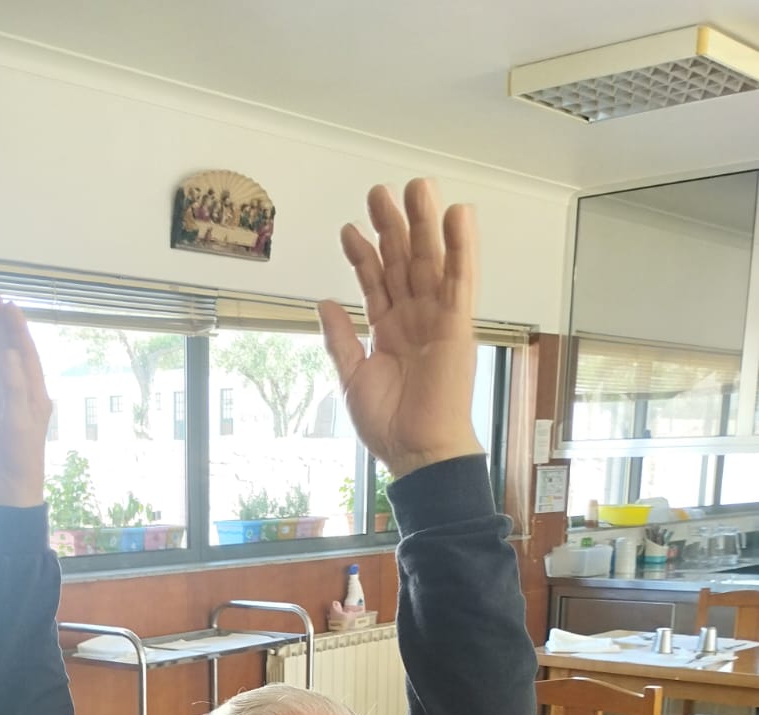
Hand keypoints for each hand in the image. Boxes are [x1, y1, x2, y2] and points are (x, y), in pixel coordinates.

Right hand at [0, 294, 51, 506]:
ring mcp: (5, 398)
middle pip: (11, 349)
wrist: (8, 487)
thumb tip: (11, 353)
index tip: (7, 304)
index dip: (17, 328)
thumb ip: (14, 387)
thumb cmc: (20, 458)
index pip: (26, 352)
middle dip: (2, 323)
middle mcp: (22, 390)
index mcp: (35, 392)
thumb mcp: (18, 422)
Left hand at [318, 180, 482, 479]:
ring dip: (425, 224)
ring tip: (417, 187)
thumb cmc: (390, 425)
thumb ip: (340, 339)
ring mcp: (437, 319)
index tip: (348, 229)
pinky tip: (458, 216)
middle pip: (404, 262)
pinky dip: (462, 247)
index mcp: (389, 330)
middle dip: (393, 226)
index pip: (376, 282)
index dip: (363, 254)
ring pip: (431, 261)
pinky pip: (462, 280)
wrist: (417, 453)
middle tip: (381, 191)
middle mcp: (414, 319)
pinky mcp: (458, 326)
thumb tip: (324, 302)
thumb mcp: (352, 377)